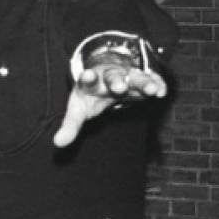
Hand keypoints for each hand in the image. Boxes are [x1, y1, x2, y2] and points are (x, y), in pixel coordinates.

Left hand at [52, 62, 166, 147]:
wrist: (105, 77)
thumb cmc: (90, 96)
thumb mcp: (78, 110)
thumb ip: (70, 126)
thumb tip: (57, 143)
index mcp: (91, 82)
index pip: (88, 79)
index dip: (87, 77)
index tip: (86, 75)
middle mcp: (109, 76)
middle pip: (113, 77)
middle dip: (116, 81)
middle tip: (119, 87)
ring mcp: (127, 75)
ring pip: (135, 77)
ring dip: (143, 82)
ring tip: (151, 91)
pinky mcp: (142, 78)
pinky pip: (151, 79)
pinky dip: (157, 83)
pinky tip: (161, 91)